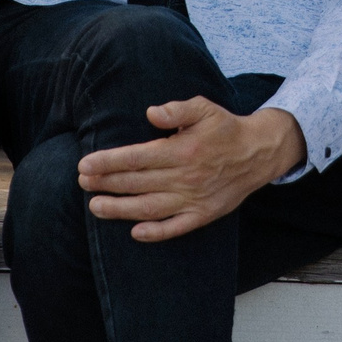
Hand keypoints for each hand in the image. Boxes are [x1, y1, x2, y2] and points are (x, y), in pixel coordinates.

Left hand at [78, 99, 305, 241]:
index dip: (108, 162)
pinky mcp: (203, 215)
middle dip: (105, 183)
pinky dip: (155, 232)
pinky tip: (135, 232)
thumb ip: (177, 109)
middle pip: (137, 183)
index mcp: (183, 150)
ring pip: (149, 208)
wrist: (258, 153)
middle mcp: (186, 177)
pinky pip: (176, 228)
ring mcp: (194, 199)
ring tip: (95, 206)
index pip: (137, 158)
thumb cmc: (225, 128)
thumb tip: (151, 113)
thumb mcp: (204, 108)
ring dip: (119, 209)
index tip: (85, 164)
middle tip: (82, 182)